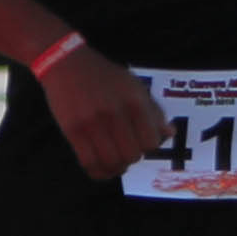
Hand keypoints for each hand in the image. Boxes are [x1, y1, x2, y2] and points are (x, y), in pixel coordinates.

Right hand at [38, 43, 166, 177]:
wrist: (67, 64)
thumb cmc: (105, 76)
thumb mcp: (135, 86)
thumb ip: (153, 111)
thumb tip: (169, 134)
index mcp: (134, 101)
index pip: (151, 142)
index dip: (149, 148)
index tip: (141, 144)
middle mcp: (115, 113)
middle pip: (132, 155)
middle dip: (132, 158)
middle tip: (126, 152)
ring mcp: (92, 123)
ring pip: (110, 162)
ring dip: (116, 168)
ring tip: (115, 162)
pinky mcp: (72, 130)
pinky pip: (88, 162)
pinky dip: (98, 171)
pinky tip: (101, 168)